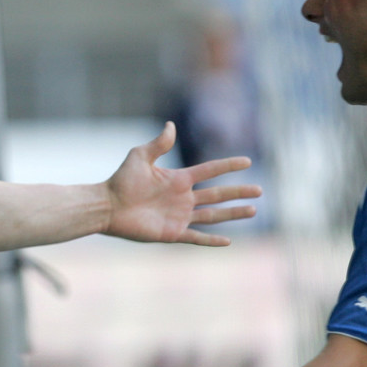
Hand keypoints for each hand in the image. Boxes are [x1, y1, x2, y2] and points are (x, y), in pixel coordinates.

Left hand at [104, 122, 262, 245]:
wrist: (107, 206)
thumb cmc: (120, 181)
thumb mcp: (139, 157)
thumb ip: (157, 144)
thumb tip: (171, 125)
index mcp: (178, 179)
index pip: (210, 171)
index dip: (228, 166)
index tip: (247, 161)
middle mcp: (183, 198)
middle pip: (218, 194)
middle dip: (238, 192)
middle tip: (259, 190)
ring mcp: (179, 217)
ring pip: (213, 215)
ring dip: (233, 213)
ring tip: (253, 210)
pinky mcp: (172, 233)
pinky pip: (197, 237)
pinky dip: (212, 240)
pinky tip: (228, 241)